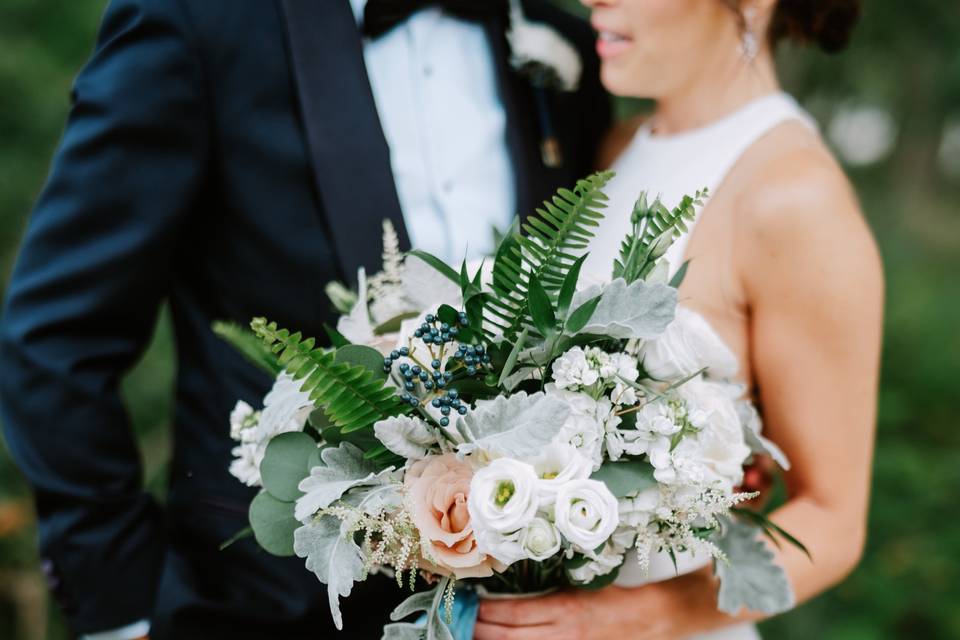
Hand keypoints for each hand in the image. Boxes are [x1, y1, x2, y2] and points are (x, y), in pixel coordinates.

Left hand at [474, 569, 730, 639]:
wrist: (652, 618)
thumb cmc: (615, 593)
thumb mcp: (581, 582)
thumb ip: (547, 588)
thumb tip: (508, 584)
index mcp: (564, 608)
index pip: (513, 613)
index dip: (484, 611)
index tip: (465, 602)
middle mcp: (562, 633)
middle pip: (508, 637)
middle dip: (479, 629)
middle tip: (456, 619)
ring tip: (468, 633)